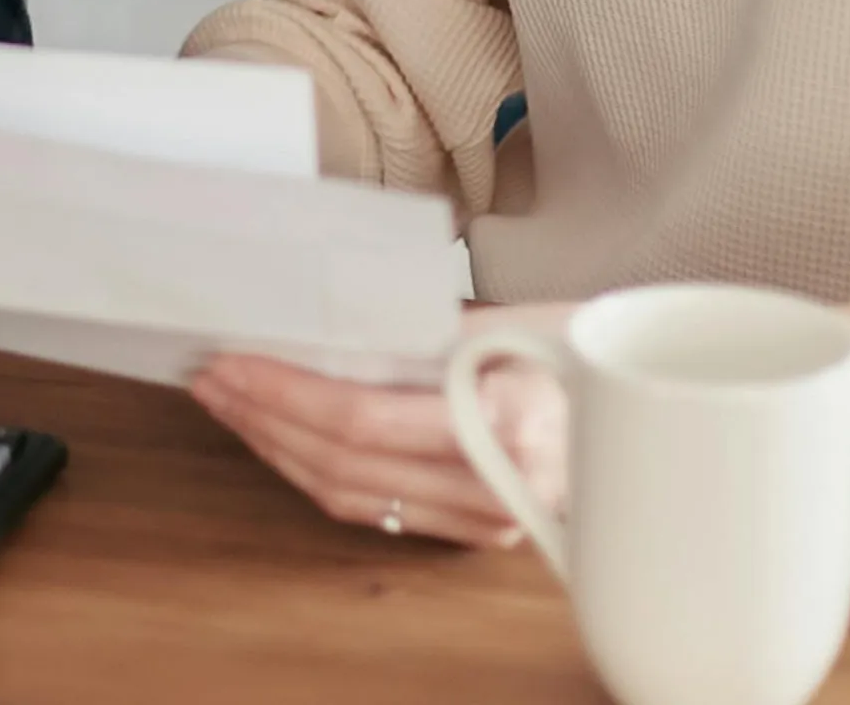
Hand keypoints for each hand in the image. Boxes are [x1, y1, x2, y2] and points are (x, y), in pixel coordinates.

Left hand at [187, 303, 574, 548]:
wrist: (637, 403)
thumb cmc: (569, 346)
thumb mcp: (502, 319)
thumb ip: (418, 331)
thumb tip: (318, 327)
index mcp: (503, 418)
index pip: (363, 420)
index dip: (286, 393)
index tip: (234, 360)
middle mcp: (492, 483)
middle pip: (344, 463)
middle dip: (264, 417)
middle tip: (211, 374)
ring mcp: (483, 518)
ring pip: (349, 495)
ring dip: (276, 447)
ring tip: (229, 402)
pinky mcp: (472, 530)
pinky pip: (375, 508)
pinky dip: (314, 472)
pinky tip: (279, 438)